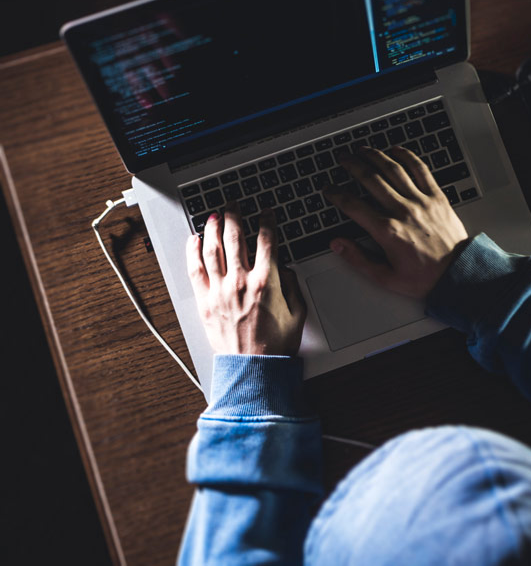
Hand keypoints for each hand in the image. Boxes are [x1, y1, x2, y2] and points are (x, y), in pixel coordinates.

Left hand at [186, 206, 305, 355]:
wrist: (253, 367)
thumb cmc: (276, 344)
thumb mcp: (298, 311)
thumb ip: (292, 285)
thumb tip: (284, 268)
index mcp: (266, 282)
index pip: (266, 240)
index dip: (267, 221)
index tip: (266, 212)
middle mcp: (240, 282)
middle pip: (235, 237)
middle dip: (235, 215)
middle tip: (234, 204)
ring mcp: (219, 290)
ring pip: (213, 248)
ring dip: (213, 227)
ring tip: (214, 215)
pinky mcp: (205, 301)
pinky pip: (195, 269)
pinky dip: (193, 251)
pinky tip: (194, 239)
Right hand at [323, 146, 468, 298]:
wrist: (458, 273)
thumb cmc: (425, 277)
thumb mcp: (386, 277)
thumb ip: (358, 259)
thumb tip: (337, 244)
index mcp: (388, 232)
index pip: (353, 206)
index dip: (336, 195)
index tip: (329, 189)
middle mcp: (403, 212)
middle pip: (371, 180)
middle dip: (352, 166)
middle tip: (342, 159)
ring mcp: (421, 202)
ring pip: (393, 170)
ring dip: (375, 156)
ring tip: (362, 150)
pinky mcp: (437, 197)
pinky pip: (421, 170)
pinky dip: (407, 157)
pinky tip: (396, 150)